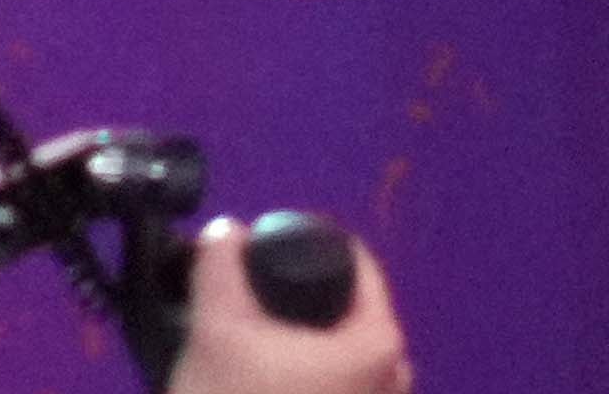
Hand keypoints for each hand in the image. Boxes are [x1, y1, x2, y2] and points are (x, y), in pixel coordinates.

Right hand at [174, 221, 413, 393]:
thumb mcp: (215, 329)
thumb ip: (220, 266)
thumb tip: (226, 231)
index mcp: (380, 345)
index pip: (358, 271)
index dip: (310, 251)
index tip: (268, 252)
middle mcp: (394, 384)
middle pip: (350, 322)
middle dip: (307, 310)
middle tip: (257, 305)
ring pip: (341, 369)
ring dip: (303, 356)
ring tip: (252, 354)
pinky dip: (305, 388)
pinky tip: (260, 389)